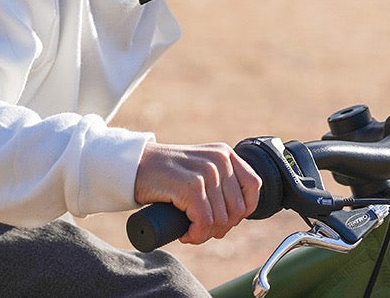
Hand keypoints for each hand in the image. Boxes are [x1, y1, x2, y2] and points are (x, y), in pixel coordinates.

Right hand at [134, 140, 261, 244]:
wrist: (135, 166)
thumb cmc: (167, 174)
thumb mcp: (201, 168)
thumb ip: (221, 180)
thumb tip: (240, 214)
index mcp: (224, 153)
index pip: (254, 187)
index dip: (241, 211)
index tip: (223, 219)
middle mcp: (219, 159)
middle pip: (237, 210)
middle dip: (220, 227)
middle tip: (200, 227)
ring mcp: (206, 171)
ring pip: (221, 220)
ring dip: (205, 233)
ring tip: (190, 228)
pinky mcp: (191, 186)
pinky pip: (205, 223)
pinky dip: (196, 235)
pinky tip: (185, 233)